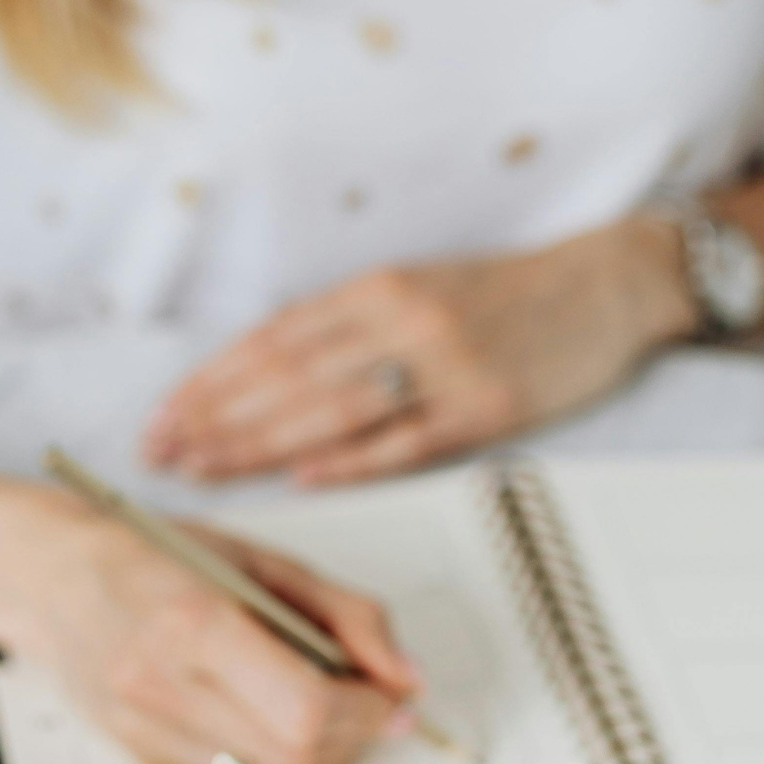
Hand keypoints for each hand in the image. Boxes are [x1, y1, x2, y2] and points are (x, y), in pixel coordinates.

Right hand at [3, 488, 421, 763]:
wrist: (52, 575)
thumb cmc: (155, 551)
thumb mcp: (261, 558)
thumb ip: (344, 613)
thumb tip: (405, 678)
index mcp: (194, 622)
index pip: (305, 707)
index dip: (366, 709)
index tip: (390, 691)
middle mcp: (162, 686)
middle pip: (295, 757)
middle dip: (354, 736)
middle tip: (371, 700)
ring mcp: (147, 731)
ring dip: (324, 759)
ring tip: (329, 710)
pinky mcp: (143, 758)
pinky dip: (278, 761)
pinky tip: (276, 716)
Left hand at [141, 216, 695, 485]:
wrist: (603, 284)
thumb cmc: (503, 294)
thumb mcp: (417, 287)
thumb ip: (349, 325)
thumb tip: (266, 374)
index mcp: (378, 287)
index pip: (272, 338)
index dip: (211, 379)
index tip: (163, 413)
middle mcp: (401, 320)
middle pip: (288, 375)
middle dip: (215, 416)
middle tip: (160, 451)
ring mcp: (444, 366)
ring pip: (332, 409)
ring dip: (260, 444)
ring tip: (203, 468)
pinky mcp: (486, 407)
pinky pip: (405, 441)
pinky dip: (350, 462)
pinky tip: (302, 478)